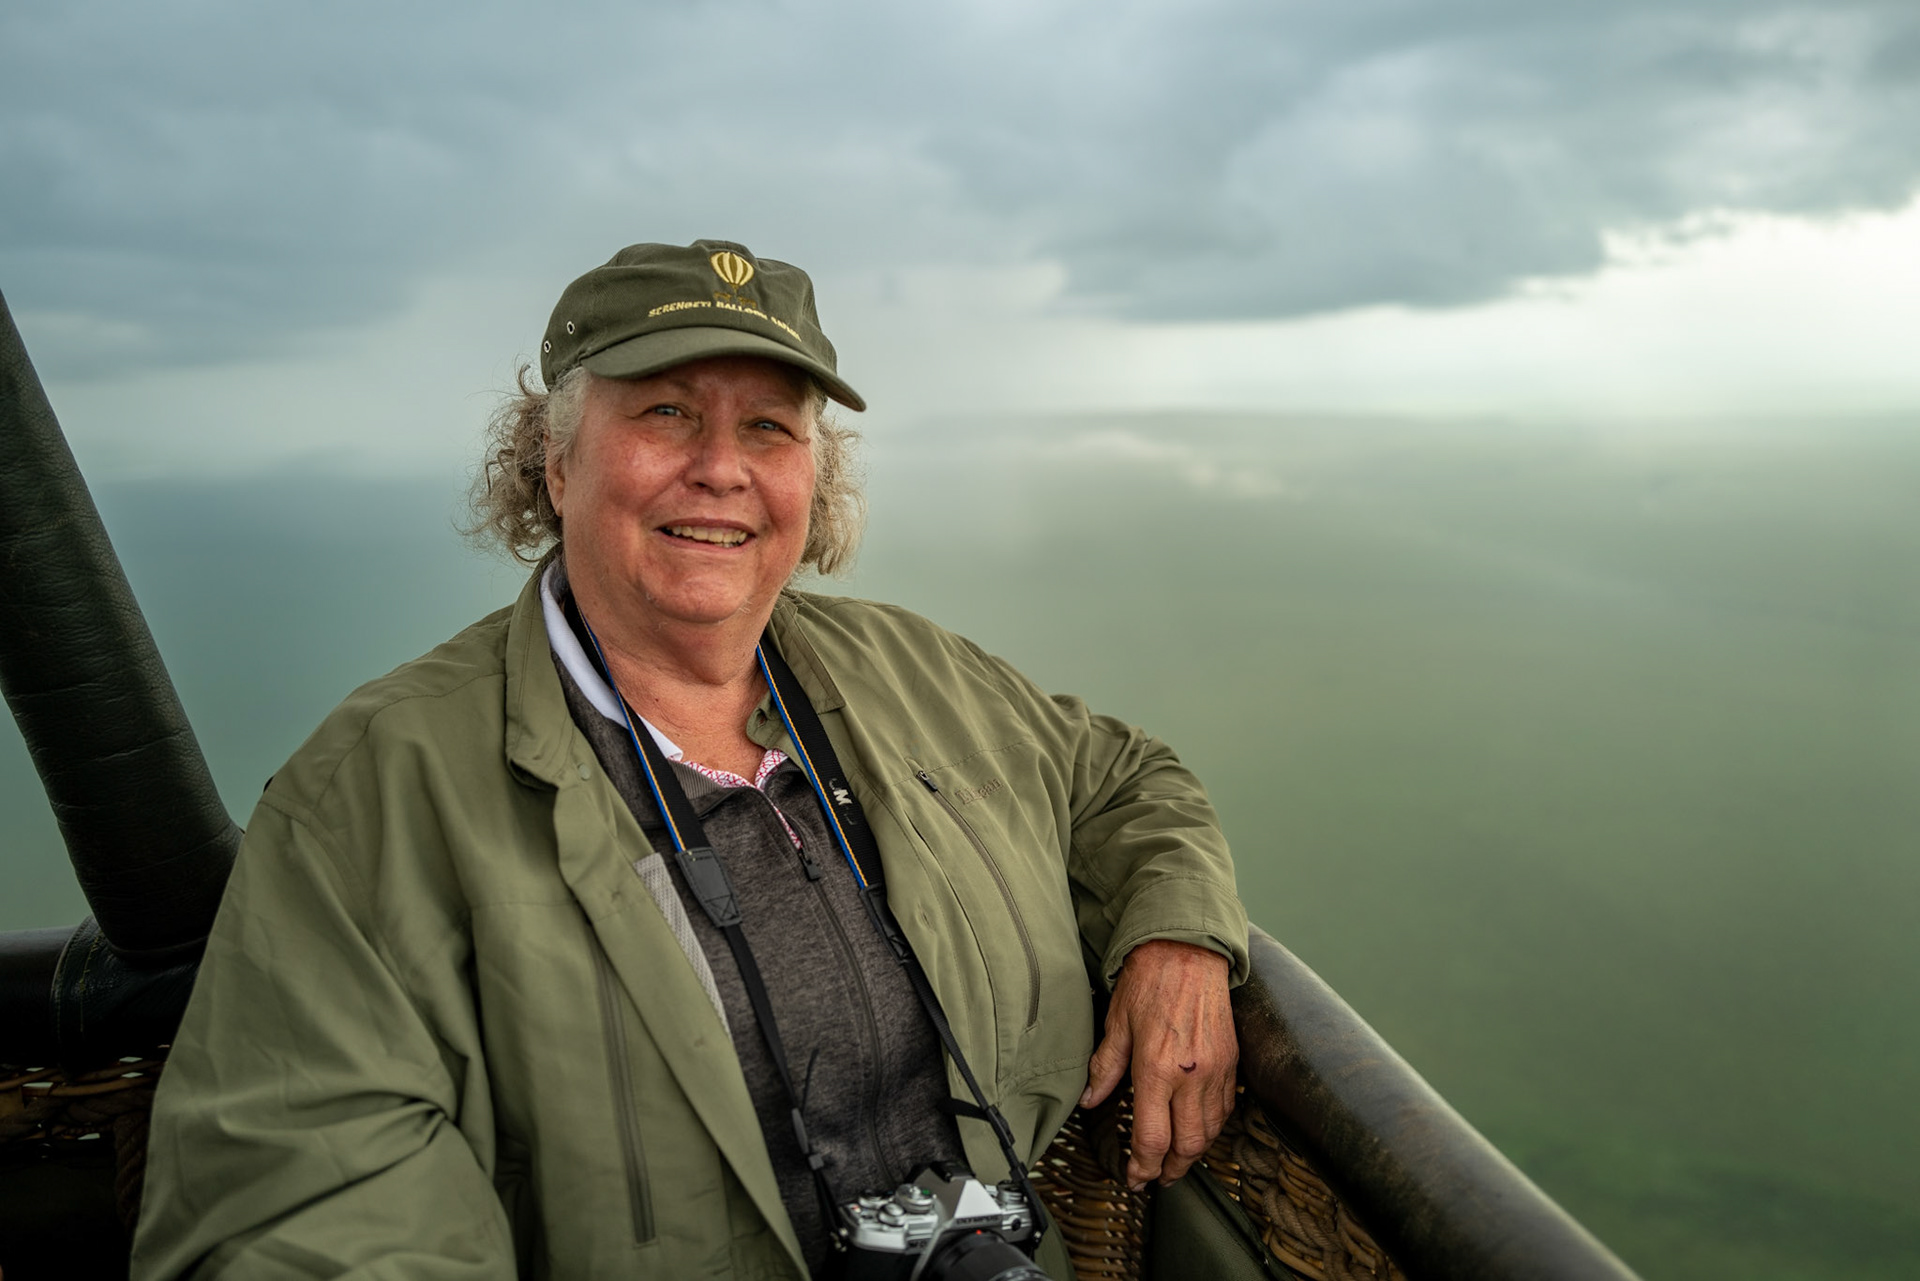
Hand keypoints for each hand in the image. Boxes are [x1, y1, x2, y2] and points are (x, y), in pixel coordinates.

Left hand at [1080, 938, 1237, 1189]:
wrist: (1188, 951)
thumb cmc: (1149, 980)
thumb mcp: (1116, 1023)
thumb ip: (1104, 1068)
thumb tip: (1090, 1100)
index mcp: (1157, 1069)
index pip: (1153, 1138)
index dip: (1143, 1167)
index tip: (1135, 1177)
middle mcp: (1191, 1076)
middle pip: (1188, 1146)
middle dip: (1171, 1170)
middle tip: (1157, 1178)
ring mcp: (1217, 1071)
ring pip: (1211, 1132)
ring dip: (1194, 1153)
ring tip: (1176, 1161)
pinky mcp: (1232, 1061)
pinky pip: (1225, 1108)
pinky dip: (1212, 1127)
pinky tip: (1198, 1128)